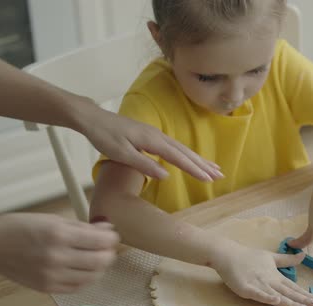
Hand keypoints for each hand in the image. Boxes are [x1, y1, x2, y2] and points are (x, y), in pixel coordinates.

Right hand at [0, 213, 119, 292]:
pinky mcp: (47, 287)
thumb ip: (83, 226)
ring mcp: (52, 275)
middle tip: (107, 247)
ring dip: (101, 267)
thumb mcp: (54, 219)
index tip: (112, 235)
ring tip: (97, 258)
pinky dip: (86, 278)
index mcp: (59, 235)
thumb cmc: (20, 227)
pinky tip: (84, 269)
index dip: (112, 238)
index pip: (101, 240)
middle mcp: (57, 257)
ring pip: (92, 277)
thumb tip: (107, 229)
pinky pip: (77, 287)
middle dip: (110, 253)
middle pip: (100, 261)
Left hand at [73, 96, 223, 180]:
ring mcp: (156, 135)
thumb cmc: (105, 136)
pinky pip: (175, 147)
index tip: (208, 179)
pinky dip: (187, 154)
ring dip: (198, 159)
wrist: (93, 119)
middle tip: (219, 176)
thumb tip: (166, 176)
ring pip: (182, 149)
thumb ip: (144, 165)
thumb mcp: (121, 154)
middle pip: (185, 152)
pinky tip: (191, 160)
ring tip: (213, 168)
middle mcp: (158, 136)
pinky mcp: (152, 136)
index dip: (194, 169)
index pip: (178, 158)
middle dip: (203, 164)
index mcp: (152, 141)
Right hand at [212, 243, 312, 305]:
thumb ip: (286, 260)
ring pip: (276, 295)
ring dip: (289, 302)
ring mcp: (258, 284)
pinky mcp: (246, 288)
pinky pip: (258, 294)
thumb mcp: (270, 257)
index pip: (292, 287)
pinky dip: (267, 297)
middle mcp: (269, 281)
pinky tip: (276, 301)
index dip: (304, 294)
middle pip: (287, 292)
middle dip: (301, 300)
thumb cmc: (248, 256)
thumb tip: (302, 255)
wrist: (228, 254)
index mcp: (275, 275)